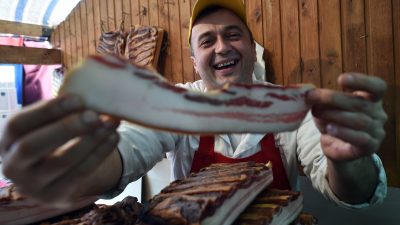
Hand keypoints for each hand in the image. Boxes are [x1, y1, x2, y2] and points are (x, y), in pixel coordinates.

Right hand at [0, 95, 119, 205]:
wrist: (54, 178)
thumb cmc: (50, 140)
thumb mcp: (45, 126)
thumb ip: (58, 112)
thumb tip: (90, 90)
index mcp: (6, 142)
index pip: (18, 125)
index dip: (47, 110)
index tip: (77, 98)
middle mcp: (13, 166)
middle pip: (33, 146)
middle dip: (66, 128)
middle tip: (95, 115)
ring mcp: (34, 186)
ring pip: (62, 162)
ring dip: (91, 140)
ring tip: (111, 123)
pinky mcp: (57, 196)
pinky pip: (81, 174)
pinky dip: (100, 153)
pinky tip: (113, 137)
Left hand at [306, 73, 386, 161]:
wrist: (336, 147)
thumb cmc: (334, 121)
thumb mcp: (327, 107)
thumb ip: (323, 99)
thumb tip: (310, 93)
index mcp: (372, 99)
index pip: (377, 87)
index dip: (361, 81)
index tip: (341, 79)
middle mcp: (378, 114)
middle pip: (360, 103)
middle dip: (334, 98)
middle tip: (313, 96)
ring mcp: (376, 131)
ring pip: (359, 121)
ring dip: (335, 115)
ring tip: (317, 113)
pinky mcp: (370, 147)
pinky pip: (360, 139)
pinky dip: (343, 132)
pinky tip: (330, 129)